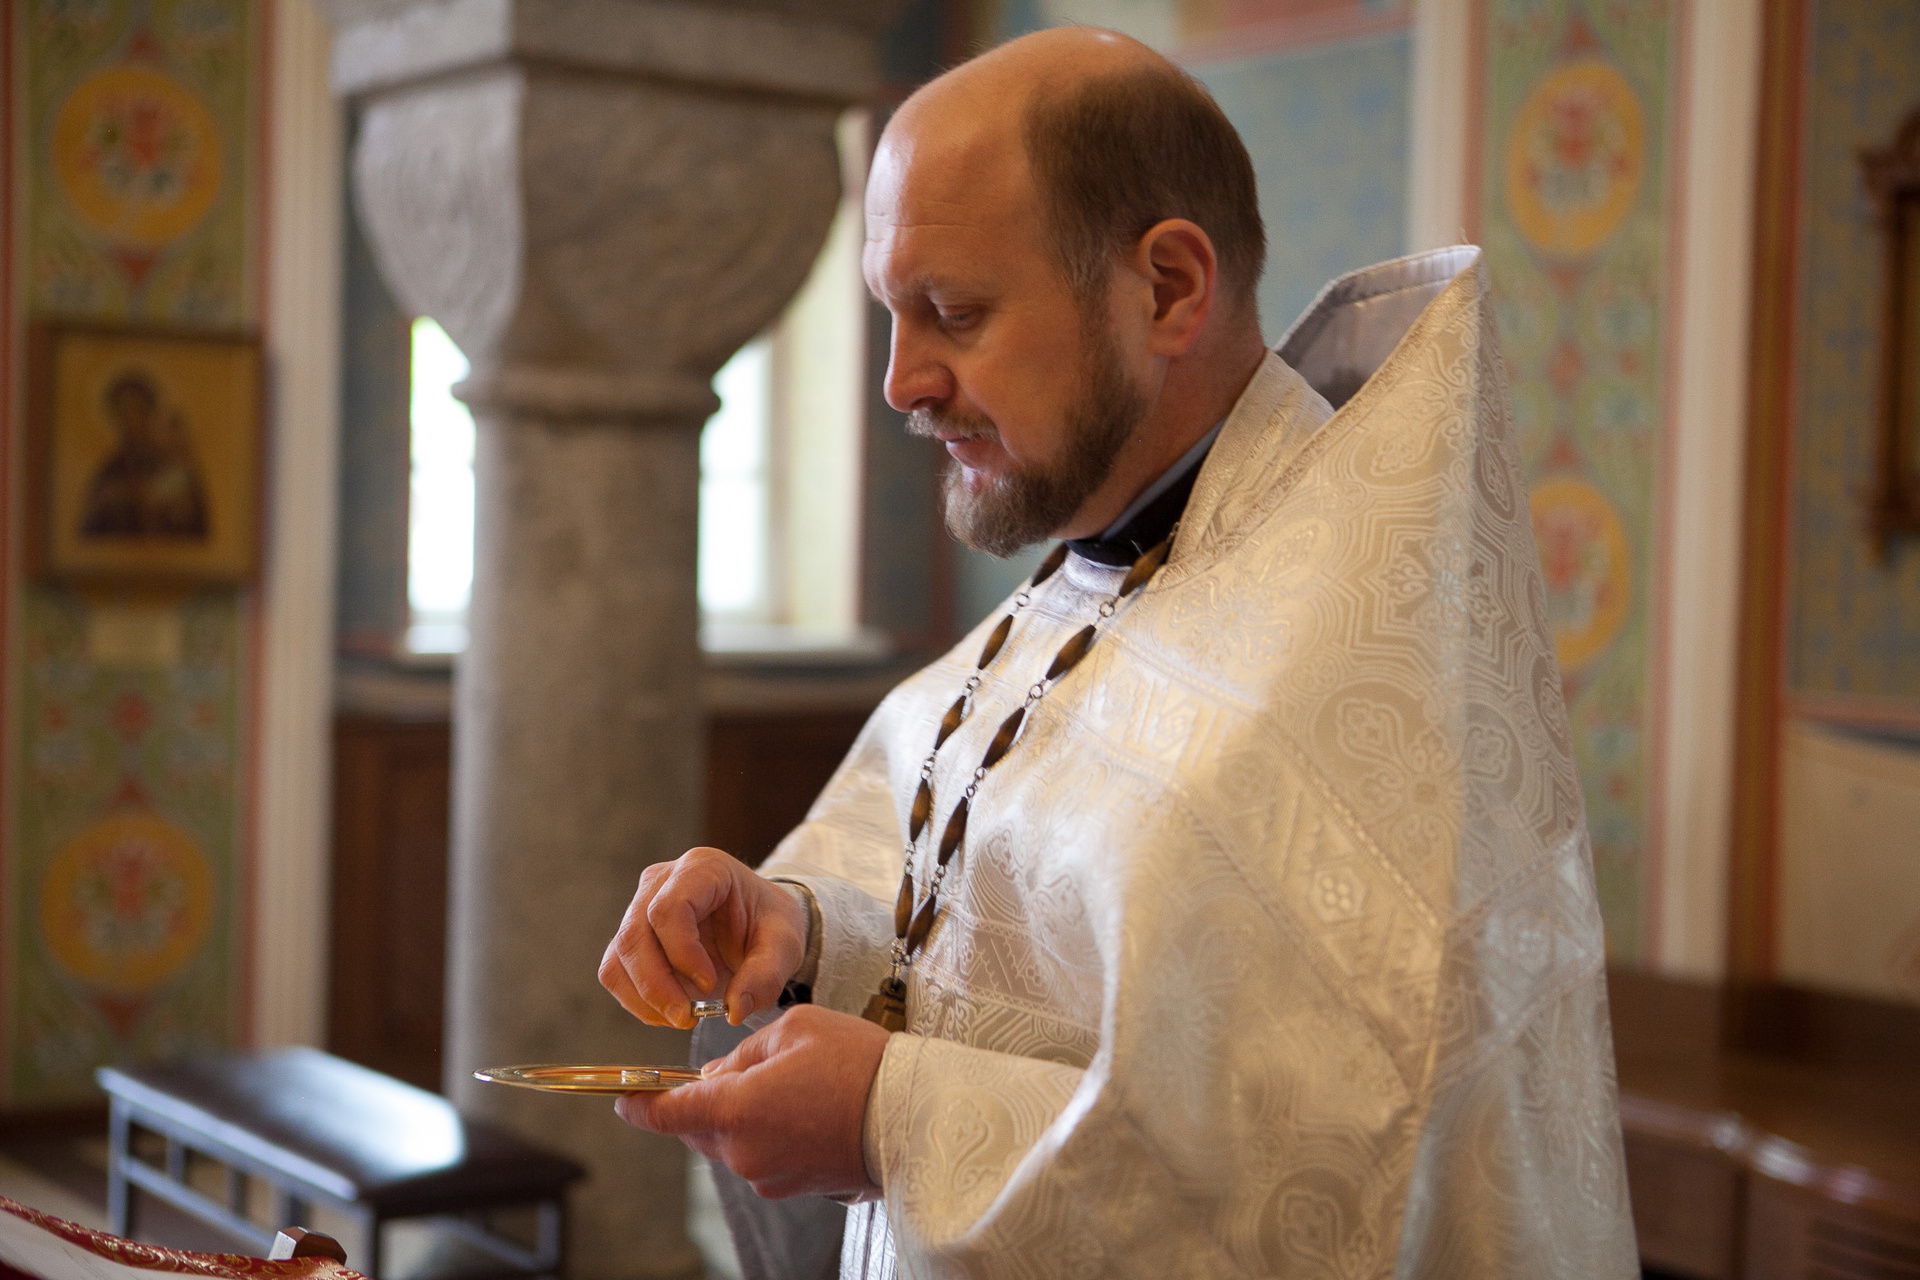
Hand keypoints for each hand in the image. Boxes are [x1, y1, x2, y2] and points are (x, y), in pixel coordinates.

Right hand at [599, 847, 808, 1028]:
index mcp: (703, 868)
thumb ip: (767, 974)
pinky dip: (638, 1001)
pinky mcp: (631, 937)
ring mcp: (640, 907)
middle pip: (635, 934)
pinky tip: (669, 1012)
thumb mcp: (786, 943)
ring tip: (683, 1017)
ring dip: (645, 997)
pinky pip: (616, 972)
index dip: (682, 952)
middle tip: (687, 1019)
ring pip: (620, 956)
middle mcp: (662, 881)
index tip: (710, 984)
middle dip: (657, 986)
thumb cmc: (768, 924)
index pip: (669, 908)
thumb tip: (736, 1009)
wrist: (755, 924)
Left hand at [615, 1004, 889, 1198]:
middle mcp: (743, 1151)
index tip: (624, 1100)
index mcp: (736, 1109)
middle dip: (702, 1103)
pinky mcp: (791, 1187)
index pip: (668, 1113)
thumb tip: (719, 1075)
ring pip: (730, 1142)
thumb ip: (745, 1051)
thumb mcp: (795, 1028)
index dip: (641, 1106)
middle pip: (697, 1129)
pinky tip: (799, 1110)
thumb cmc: (857, 1063)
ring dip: (739, 1116)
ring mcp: (767, 1175)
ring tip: (784, 1084)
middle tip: (734, 1071)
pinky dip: (765, 1133)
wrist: (913, 1115)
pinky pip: (759, 1156)